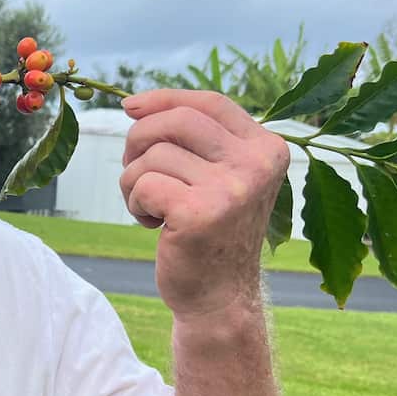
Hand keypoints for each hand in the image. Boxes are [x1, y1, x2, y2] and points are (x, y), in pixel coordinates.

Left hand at [119, 89, 289, 317]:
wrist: (219, 297)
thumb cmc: (209, 233)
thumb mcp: (217, 178)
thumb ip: (194, 141)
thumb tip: (136, 105)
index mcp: (267, 148)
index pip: (210, 103)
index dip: (165, 99)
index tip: (129, 106)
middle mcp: (256, 164)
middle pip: (178, 120)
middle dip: (139, 139)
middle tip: (133, 170)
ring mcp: (232, 189)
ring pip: (154, 154)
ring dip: (134, 180)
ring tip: (150, 208)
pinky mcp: (200, 213)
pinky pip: (144, 184)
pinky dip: (135, 203)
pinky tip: (152, 224)